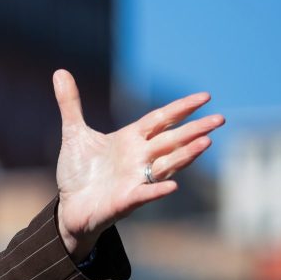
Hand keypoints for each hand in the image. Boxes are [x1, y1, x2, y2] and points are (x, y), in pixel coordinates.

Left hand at [51, 69, 223, 259]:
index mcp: (130, 139)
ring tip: (206, 142)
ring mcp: (136, 180)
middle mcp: (139, 158)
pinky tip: (172, 185)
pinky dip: (157, 190)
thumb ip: (70, 104)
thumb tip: (59, 72)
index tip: (205, 97)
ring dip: (185, 155)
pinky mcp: (126, 201)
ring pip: (166, 164)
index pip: (160, 119)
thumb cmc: (78, 172)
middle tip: (221, 118)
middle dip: (195, 129)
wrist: (68, 207)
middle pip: (171, 140)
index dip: (181, 108)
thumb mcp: (73, 133)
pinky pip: (145, 195)